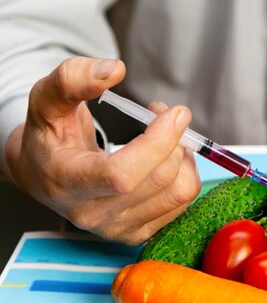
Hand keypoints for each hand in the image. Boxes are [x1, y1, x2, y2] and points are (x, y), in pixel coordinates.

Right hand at [6, 57, 200, 243]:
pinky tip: (166, 157)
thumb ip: (73, 78)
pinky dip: (184, 173)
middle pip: (159, 180)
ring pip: (178, 193)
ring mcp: (118, 229)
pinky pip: (182, 202)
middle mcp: (93, 214)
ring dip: (184, 155)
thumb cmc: (49, 135)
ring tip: (167, 135)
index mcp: (67, 183)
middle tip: (165, 113)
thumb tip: (115, 69)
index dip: (157, 142)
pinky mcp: (139, 233)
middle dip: (174, 139)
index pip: (122, 174)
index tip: (175, 112)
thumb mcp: (46, 99)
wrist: (47, 175)